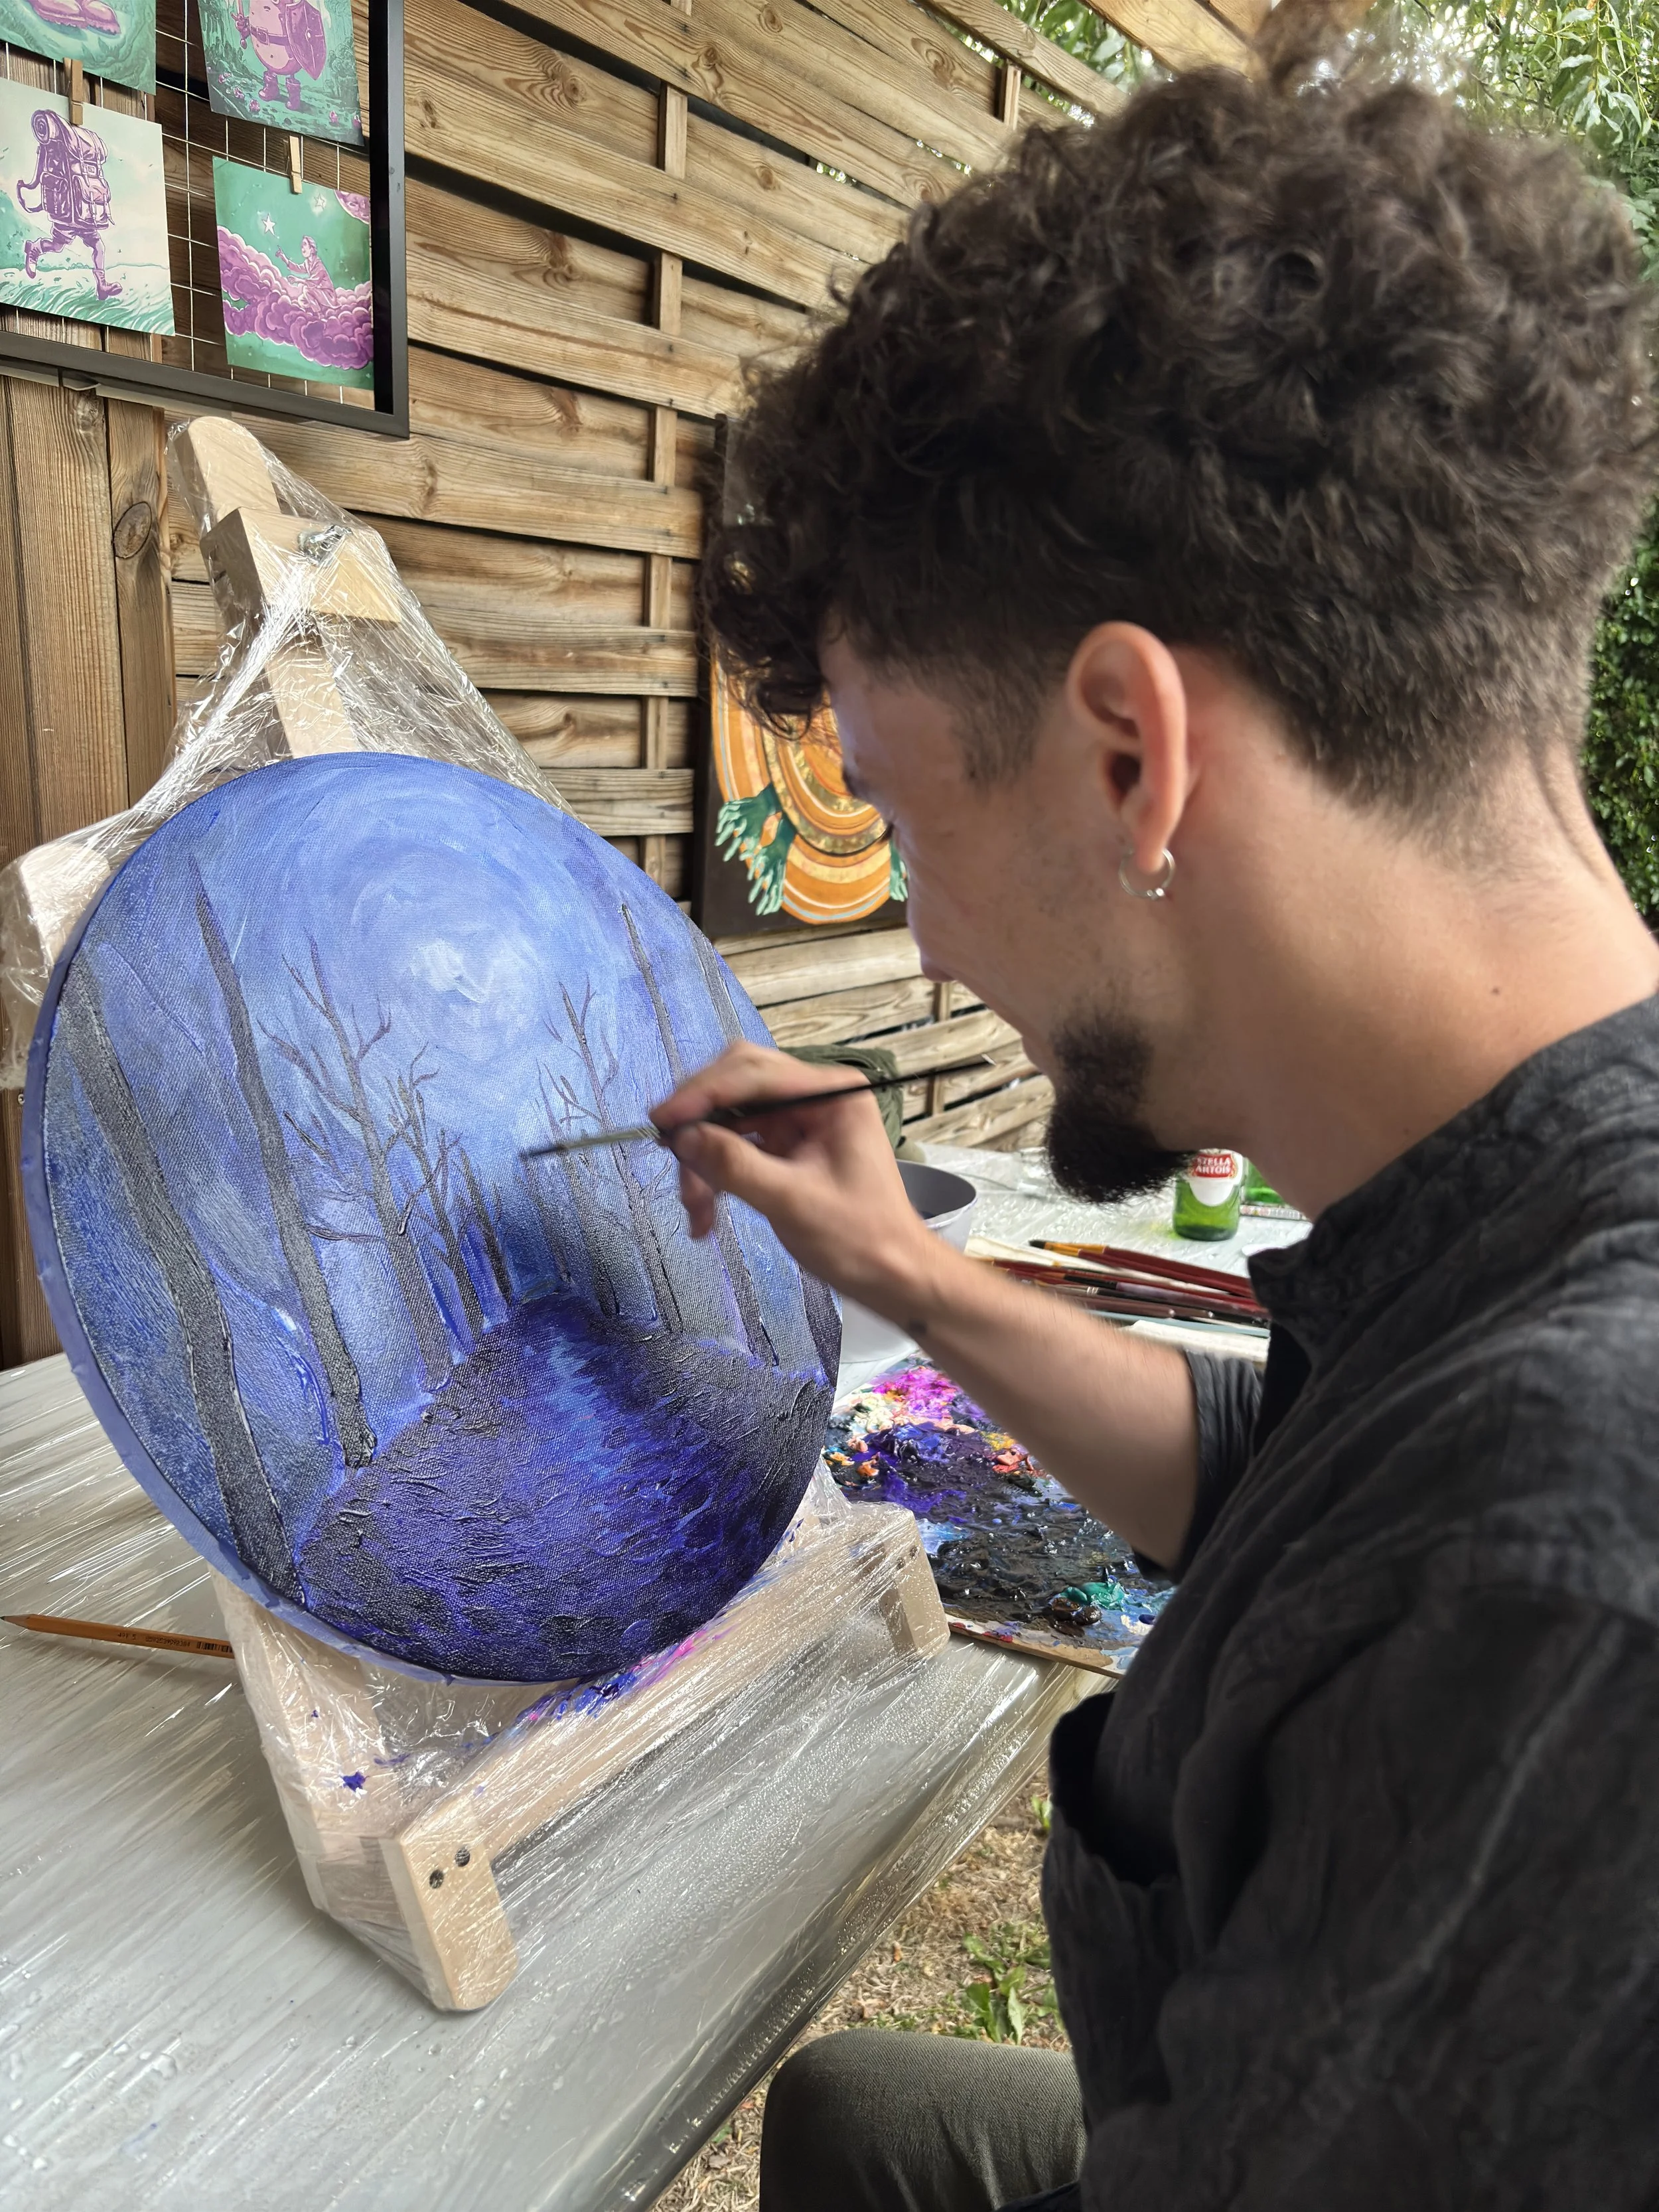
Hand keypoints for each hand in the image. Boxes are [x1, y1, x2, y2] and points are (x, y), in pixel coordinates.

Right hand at [652, 1043, 943, 1316]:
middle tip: (670, 1156)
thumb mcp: (792, 1202)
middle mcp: (816, 1096)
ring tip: (695, 1210)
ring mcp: (801, 1121)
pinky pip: (738, 1146)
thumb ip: (734, 1164)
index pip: (753, 1073)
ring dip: (704, 1160)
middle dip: (701, 1125)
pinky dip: (717, 1176)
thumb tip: (681, 1137)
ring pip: (731, 1120)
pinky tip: (705, 1214)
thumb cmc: (859, 1239)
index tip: (662, 1121)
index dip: (702, 1094)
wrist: (891, 1276)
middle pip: (737, 1086)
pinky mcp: (788, 1147)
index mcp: (833, 1093)